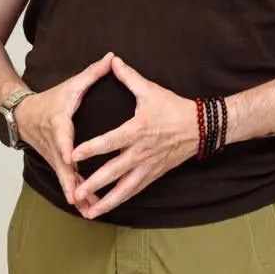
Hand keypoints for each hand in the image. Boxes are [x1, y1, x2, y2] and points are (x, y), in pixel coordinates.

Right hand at [14, 51, 113, 212]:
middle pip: (63, 165)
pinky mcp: (58, 164)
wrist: (24, 115)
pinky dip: (76, 194)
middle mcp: (56, 144)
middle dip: (71, 182)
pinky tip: (88, 209)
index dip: (65, 147)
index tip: (70, 158)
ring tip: (89, 210)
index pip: (61, 136)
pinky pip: (68, 180)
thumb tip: (111, 58)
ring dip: (76, 193)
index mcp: (58, 123)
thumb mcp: (71, 85)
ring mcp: (55, 157)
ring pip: (66, 178)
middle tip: (80, 197)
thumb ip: (92, 73)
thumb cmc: (51, 99)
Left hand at [69, 55, 198, 219]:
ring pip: (124, 188)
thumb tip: (113, 61)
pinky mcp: (153, 174)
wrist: (201, 127)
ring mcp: (147, 166)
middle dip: (94, 183)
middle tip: (76, 192)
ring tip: (88, 212)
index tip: (73, 155)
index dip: (91, 149)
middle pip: (114, 171)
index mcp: (137, 130)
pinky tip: (105, 208)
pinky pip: (134, 191)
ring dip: (106, 201)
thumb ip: (129, 77)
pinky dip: (119, 201)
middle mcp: (141, 152)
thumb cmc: (173, 108)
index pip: (110, 141)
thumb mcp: (151, 90)